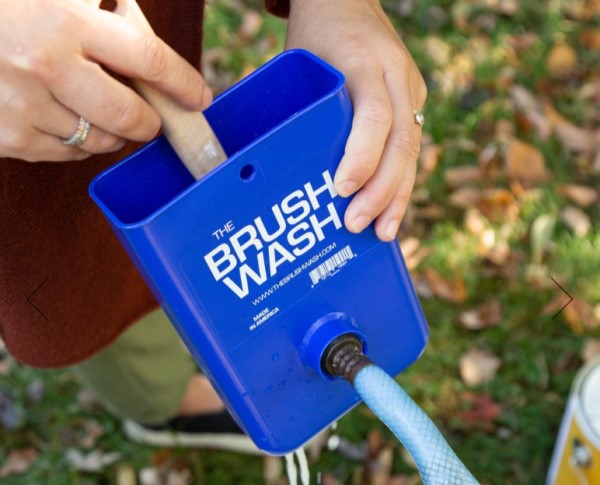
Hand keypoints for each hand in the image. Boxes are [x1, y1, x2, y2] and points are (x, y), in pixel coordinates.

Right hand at [0, 0, 210, 161]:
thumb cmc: (2, 3)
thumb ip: (99, 5)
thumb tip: (138, 30)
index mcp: (62, 20)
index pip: (148, 59)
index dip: (183, 82)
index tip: (200, 96)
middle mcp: (46, 68)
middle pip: (131, 119)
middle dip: (149, 120)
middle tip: (148, 113)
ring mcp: (23, 108)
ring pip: (100, 142)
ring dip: (111, 131)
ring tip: (94, 106)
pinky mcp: (7, 138)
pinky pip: (65, 153)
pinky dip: (75, 140)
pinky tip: (61, 114)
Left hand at [286, 0, 426, 240]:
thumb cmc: (314, 37)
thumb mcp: (298, 64)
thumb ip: (298, 107)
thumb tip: (273, 169)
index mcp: (364, 60)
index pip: (373, 116)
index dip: (362, 156)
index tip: (342, 190)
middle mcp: (396, 73)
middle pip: (401, 141)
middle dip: (380, 191)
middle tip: (356, 225)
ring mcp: (410, 86)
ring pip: (413, 150)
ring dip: (397, 196)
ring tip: (383, 233)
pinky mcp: (414, 98)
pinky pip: (411, 146)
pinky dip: (400, 181)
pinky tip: (389, 210)